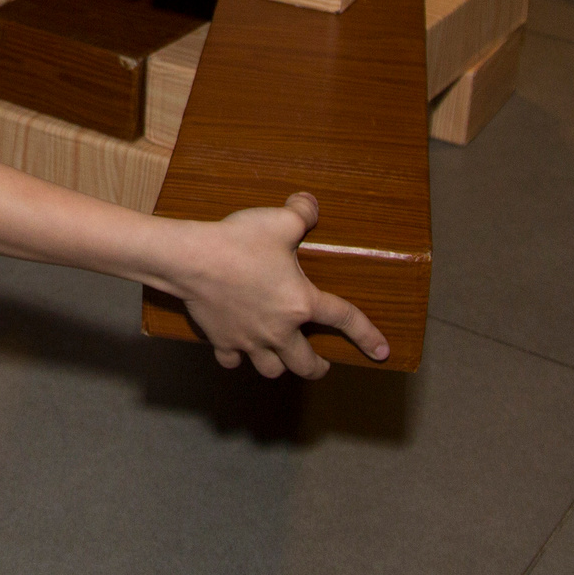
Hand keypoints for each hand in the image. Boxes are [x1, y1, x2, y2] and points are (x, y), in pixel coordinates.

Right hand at [173, 193, 390, 378]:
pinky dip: (238, 358)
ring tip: (282, 358)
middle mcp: (279, 329)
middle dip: (318, 367)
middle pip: (305, 364)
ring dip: (281, 366)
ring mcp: (249, 339)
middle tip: (321, 364)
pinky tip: (239, 349)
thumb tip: (310, 205)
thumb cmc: (238, 242)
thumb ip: (302, 213)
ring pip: (272, 369)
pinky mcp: (223, 340)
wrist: (192, 260)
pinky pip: (234, 361)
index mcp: (301, 303)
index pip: (344, 320)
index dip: (367, 336)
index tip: (382, 352)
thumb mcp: (279, 221)